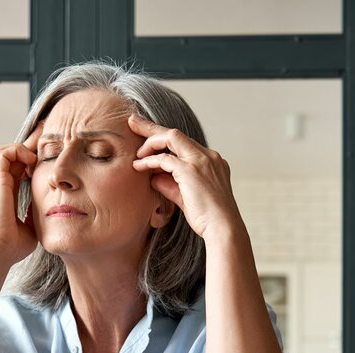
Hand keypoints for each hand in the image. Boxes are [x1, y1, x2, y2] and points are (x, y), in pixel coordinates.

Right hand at [0, 126, 40, 263]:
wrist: (1, 250)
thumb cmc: (14, 245)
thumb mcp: (31, 225)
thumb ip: (37, 213)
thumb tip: (49, 209)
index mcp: (8, 193)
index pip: (17, 167)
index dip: (30, 158)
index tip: (47, 155)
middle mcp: (0, 185)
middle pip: (10, 154)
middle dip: (28, 146)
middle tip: (46, 143)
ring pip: (3, 150)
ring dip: (20, 148)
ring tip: (35, 158)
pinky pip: (2, 153)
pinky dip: (16, 151)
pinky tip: (30, 162)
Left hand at [129, 114, 241, 239]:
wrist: (223, 228)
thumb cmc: (207, 218)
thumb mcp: (186, 197)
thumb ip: (170, 184)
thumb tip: (152, 177)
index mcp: (211, 161)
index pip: (183, 142)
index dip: (163, 139)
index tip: (146, 137)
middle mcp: (208, 156)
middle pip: (175, 133)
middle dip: (151, 126)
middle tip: (132, 121)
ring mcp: (201, 160)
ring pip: (170, 137)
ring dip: (150, 143)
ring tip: (136, 154)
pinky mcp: (191, 170)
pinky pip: (164, 158)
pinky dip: (150, 161)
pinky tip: (139, 166)